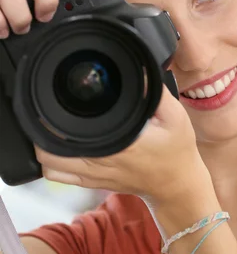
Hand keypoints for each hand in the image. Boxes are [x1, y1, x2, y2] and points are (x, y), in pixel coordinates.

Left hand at [35, 85, 212, 207]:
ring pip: (48, 164)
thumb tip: (139, 68)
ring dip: (43, 145)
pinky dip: (51, 162)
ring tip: (49, 126)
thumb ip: (156, 93)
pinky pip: (58, 176)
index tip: (51, 97)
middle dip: (40, 127)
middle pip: (46, 149)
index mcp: (116, 144)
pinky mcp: (92, 183)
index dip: (52, 114)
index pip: (68, 131)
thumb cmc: (177, 151)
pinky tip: (59, 146)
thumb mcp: (175, 117)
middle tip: (47, 108)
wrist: (177, 185)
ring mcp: (92, 176)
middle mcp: (99, 162)